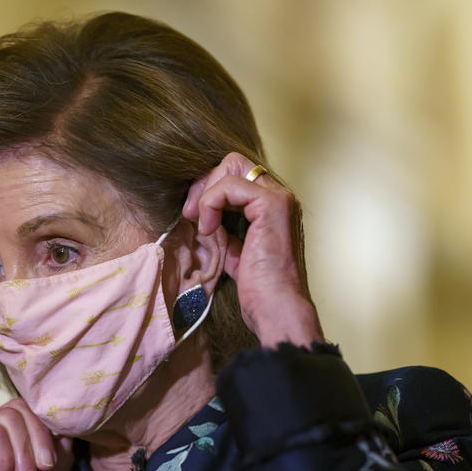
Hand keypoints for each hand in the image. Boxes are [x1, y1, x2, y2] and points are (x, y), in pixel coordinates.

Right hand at [0, 398, 73, 470]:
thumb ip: (56, 454)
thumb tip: (67, 427)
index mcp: (3, 437)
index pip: (31, 411)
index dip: (48, 431)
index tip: (51, 465)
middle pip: (22, 408)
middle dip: (40, 440)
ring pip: (10, 417)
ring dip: (24, 455)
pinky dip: (4, 460)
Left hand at [183, 152, 323, 347]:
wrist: (275, 308)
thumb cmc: (258, 289)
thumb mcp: (236, 252)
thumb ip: (227, 229)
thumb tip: (205, 216)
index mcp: (273, 206)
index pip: (237, 175)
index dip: (210, 189)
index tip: (194, 216)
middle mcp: (280, 196)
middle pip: (234, 162)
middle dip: (205, 183)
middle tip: (191, 213)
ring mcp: (279, 198)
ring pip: (232, 166)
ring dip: (206, 192)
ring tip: (201, 223)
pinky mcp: (272, 205)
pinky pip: (230, 186)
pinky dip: (211, 203)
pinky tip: (210, 229)